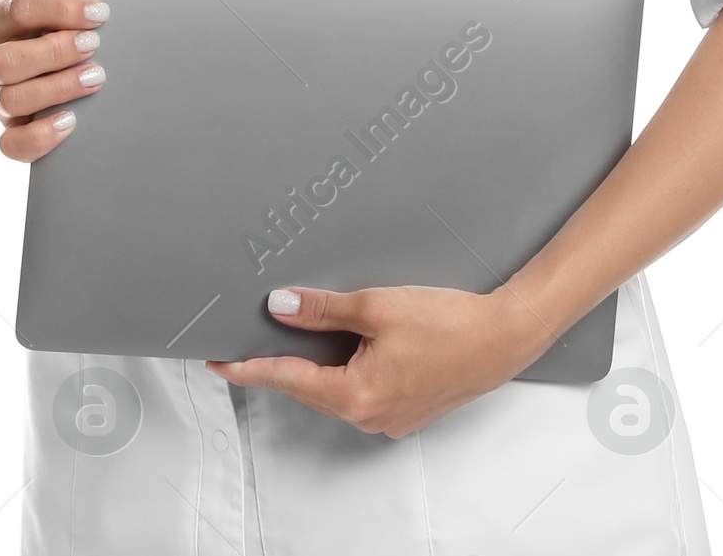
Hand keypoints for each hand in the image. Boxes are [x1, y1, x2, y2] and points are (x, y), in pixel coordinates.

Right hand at [0, 0, 108, 160]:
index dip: (61, 10)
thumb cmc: (49, 19)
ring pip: (11, 100)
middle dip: (56, 53)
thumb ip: (69, 1)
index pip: (19, 11)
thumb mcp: (52, 3)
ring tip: (94, 78)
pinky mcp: (11, 126)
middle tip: (93, 45)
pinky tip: (70, 121)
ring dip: (58, 88)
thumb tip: (101, 10)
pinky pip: (11, 143)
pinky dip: (39, 136)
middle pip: (6, 61)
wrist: (28, 43)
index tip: (98, 12)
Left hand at [205, 283, 551, 435]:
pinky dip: (351, 365)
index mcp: (355, 395)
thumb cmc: (449, 322)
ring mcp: (390, 417)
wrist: (504, 337)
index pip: (287, 380)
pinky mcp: (407, 408)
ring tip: (312, 326)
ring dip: (323, 359)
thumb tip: (280, 308)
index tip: (219, 361)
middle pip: (312, 385)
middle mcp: (369, 416)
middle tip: (260, 331)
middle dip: (287, 358)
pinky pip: (364, 388)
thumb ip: (324, 309)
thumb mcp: (377, 306)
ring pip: (338, 386)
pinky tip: (355, 339)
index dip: (249, 367)